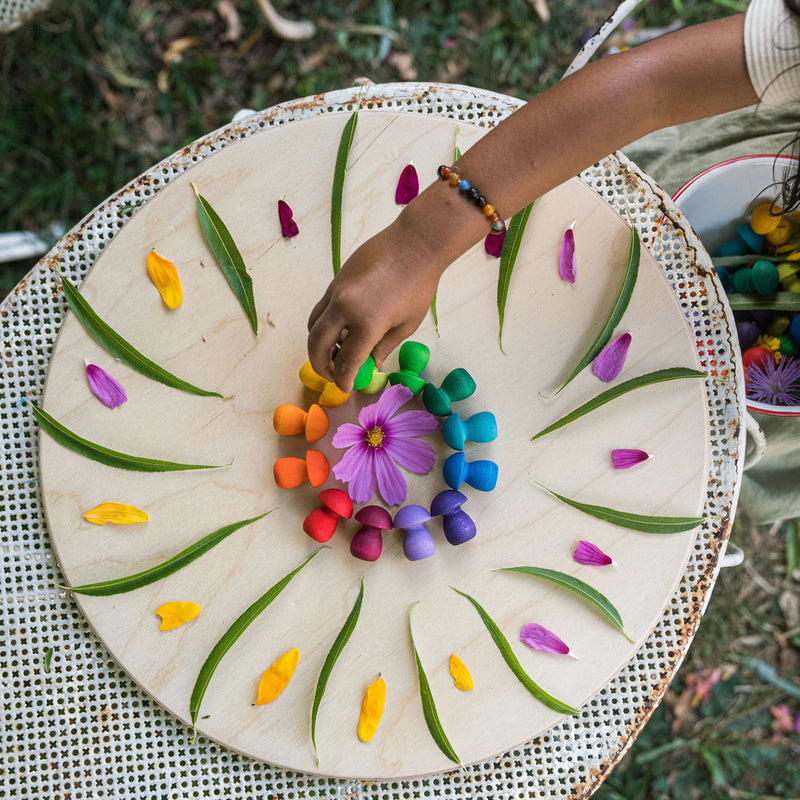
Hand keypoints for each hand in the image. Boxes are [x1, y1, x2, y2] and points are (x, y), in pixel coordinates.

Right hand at [307, 219, 441, 391]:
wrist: (414, 244)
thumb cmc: (418, 286)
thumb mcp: (406, 325)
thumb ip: (383, 347)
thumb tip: (369, 364)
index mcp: (367, 324)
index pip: (345, 362)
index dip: (343, 380)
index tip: (345, 389)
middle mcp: (344, 308)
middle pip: (317, 345)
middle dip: (320, 365)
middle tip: (331, 376)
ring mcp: (336, 292)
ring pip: (313, 325)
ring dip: (317, 344)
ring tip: (332, 354)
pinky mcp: (335, 280)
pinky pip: (321, 309)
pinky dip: (324, 324)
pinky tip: (339, 331)